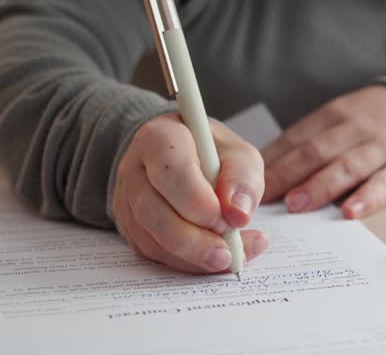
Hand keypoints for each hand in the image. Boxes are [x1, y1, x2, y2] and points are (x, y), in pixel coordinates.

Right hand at [112, 113, 267, 272]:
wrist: (185, 156)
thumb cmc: (213, 153)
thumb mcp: (239, 154)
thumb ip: (243, 179)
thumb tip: (238, 215)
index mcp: (160, 138)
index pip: (171, 171)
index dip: (199, 202)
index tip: (228, 220)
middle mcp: (136, 169)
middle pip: (153, 211)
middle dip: (193, 240)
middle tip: (227, 254)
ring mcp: (127, 200)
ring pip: (150, 238)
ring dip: (191, 256)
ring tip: (229, 259)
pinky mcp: (131, 227)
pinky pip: (154, 252)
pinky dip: (186, 262)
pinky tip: (215, 260)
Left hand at [262, 85, 385, 217]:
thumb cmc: (372, 123)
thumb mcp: (340, 120)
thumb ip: (308, 143)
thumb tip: (263, 173)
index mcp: (333, 115)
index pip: (296, 138)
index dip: (271, 162)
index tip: (245, 184)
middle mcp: (355, 129)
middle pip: (316, 152)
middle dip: (287, 174)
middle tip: (263, 197)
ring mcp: (381, 148)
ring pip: (346, 166)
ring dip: (319, 186)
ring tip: (296, 204)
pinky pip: (384, 184)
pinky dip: (367, 198)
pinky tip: (349, 212)